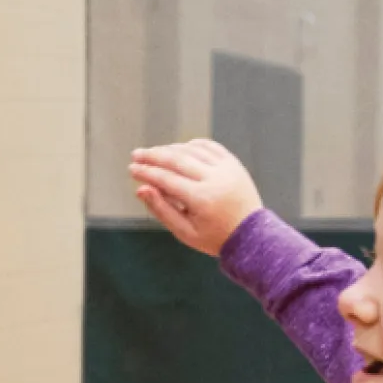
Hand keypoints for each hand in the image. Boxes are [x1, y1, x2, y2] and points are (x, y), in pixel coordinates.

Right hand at [129, 139, 262, 255]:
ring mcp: (227, 169)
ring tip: (153, 152)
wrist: (251, 235)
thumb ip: (161, 209)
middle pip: (177, 160)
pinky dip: (192, 145)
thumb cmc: (214, 237)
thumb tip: (140, 189)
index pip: (167, 179)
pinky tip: (179, 149)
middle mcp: (215, 179)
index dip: (146, 173)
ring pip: (192, 150)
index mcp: (202, 199)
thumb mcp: (184, 232)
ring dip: (170, 149)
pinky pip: (210, 147)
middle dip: (153, 155)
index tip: (131, 169)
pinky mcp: (233, 164)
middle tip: (136, 154)